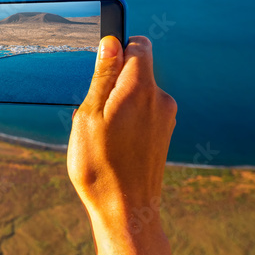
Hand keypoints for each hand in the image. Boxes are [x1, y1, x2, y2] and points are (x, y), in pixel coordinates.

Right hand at [67, 35, 177, 254]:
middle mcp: (160, 99)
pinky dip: (127, 119)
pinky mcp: (163, 135)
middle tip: (91, 109)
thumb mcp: (89, 116)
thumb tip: (111, 42)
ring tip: (100, 132)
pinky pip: (143, 112)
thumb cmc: (100, 166)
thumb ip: (102, 77)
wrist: (126, 212)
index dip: (117, 48)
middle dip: (113, 79)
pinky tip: (112, 144)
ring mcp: (165, 118)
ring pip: (138, 92)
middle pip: (137, 69)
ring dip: (118, 102)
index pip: (138, 45)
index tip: (98, 64)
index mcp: (141, 88)